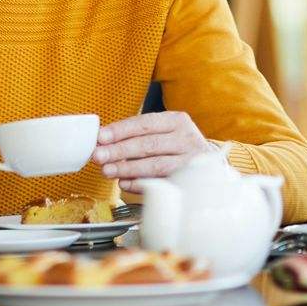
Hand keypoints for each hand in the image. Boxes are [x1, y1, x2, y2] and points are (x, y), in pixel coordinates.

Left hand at [93, 112, 210, 190]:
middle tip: (99, 156)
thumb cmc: (177, 145)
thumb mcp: (164, 131)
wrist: (207, 164)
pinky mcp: (188, 182)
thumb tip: (104, 141)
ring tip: (108, 171)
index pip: (145, 123)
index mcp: (177, 121)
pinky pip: (160, 184)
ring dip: (127, 168)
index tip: (101, 137)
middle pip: (148, 144)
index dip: (121, 130)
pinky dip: (140, 184)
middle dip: (120, 151)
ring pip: (155, 165)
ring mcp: (189, 162)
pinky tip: (125, 183)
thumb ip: (137, 134)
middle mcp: (186, 139)